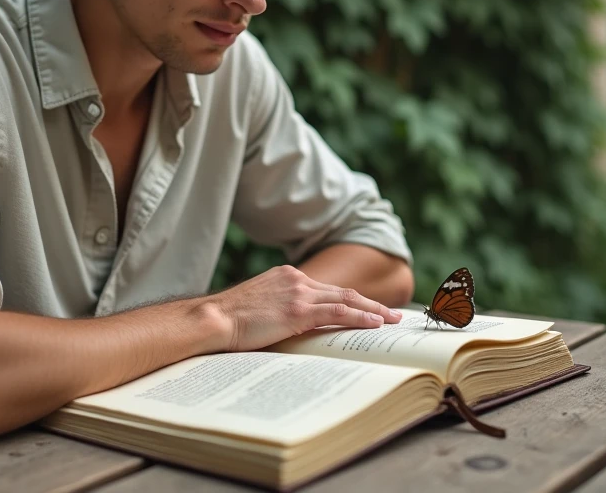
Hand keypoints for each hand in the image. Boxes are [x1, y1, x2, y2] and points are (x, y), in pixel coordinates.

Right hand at [203, 265, 403, 351]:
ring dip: (372, 309)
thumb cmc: (229, 321)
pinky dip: (360, 317)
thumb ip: (280, 311)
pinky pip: (337, 312)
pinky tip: (375, 323)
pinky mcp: (298, 310)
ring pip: (345, 299)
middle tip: (392, 313)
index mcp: (286, 277)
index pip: (327, 289)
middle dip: (369, 302)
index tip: (367, 307)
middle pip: (341, 291)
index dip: (350, 299)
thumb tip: (295, 328)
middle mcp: (295, 279)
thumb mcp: (259, 308)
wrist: (213, 319)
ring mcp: (298, 292)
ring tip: (391, 320)